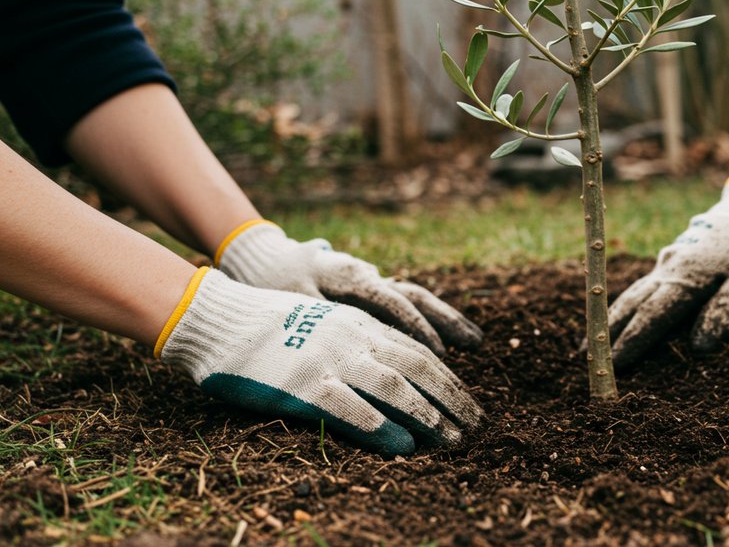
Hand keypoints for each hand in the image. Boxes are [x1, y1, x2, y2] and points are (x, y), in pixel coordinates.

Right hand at [158, 268, 483, 455]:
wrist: (217, 317)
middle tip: (476, 424)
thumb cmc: (268, 325)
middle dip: (451, 397)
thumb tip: (395, 372)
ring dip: (427, 415)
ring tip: (451, 438)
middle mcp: (352, 338)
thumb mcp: (324, 323)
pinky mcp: (301, 384)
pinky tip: (403, 446)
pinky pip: (349, 407)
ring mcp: (328, 359)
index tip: (469, 403)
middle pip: (417, 368)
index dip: (448, 379)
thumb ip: (359, 341)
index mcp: (359, 324)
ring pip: (393, 387)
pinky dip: (380, 427)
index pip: (417, 352)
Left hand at [215, 221, 481, 354]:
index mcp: (352, 277)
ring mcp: (372, 282)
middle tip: (478, 345)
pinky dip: (427, 321)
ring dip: (446, 320)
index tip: (438, 355)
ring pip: (418, 299)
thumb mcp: (289, 301)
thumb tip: (341, 342)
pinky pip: (405, 305)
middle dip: (449, 323)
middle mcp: (369, 277)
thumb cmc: (273, 283)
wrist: (262, 258)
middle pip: (418, 298)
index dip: (418, 328)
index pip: (394, 302)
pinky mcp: (368, 291)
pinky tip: (445, 343)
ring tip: (476, 342)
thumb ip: (318, 318)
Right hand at [607, 175, 728, 368]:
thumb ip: (726, 310)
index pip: (652, 315)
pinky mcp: (672, 261)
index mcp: (688, 277)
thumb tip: (699, 347)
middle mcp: (670, 269)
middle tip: (586, 359)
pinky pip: (642, 287)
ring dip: (611, 318)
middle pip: (632, 304)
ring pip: (632, 293)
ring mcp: (668, 263)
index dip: (632, 341)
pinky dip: (626, 305)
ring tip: (592, 342)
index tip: (614, 364)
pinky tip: (619, 316)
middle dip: (609, 332)